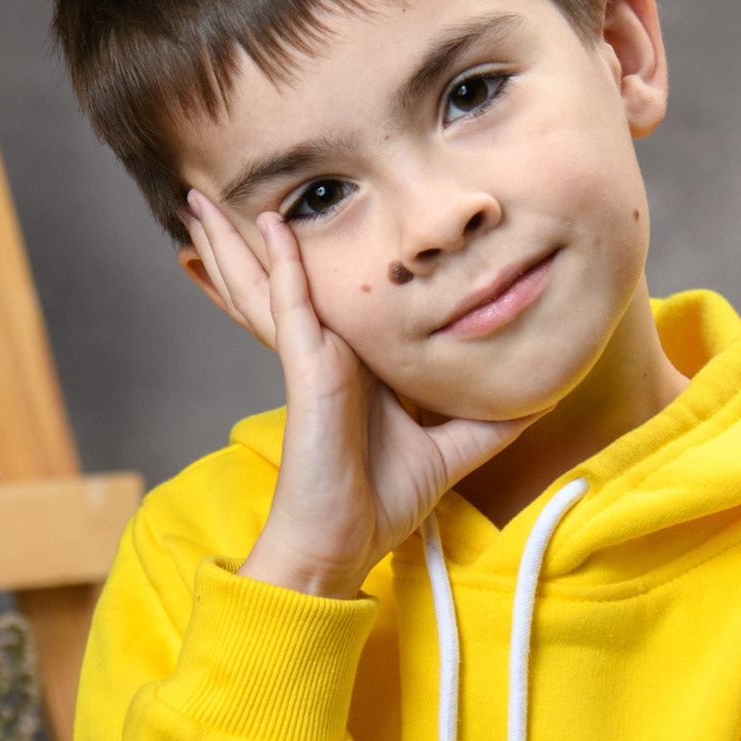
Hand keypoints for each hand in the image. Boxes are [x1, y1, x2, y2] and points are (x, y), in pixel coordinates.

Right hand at [184, 193, 533, 596]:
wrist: (342, 545)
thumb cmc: (381, 502)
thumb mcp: (451, 450)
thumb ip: (491, 420)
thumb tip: (543, 397)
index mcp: (350, 363)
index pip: (317, 297)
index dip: (294, 258)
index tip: (280, 215)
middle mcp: (324, 352)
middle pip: (276, 280)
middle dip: (240, 238)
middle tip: (207, 195)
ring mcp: (311, 358)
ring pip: (265, 283)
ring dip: (234, 240)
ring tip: (197, 200)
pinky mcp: (308, 371)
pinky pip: (293, 308)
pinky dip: (284, 265)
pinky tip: (272, 227)